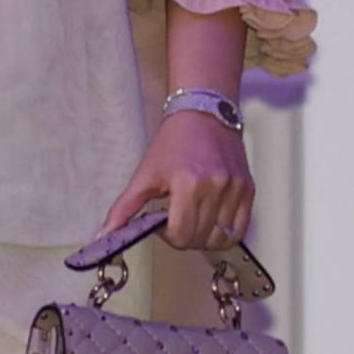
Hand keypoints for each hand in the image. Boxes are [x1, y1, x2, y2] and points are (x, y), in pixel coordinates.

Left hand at [102, 110, 254, 250]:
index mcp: (188, 184)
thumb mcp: (144, 174)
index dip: (168, 237)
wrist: (203, 114)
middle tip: (176, 220)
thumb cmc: (174, 142)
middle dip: (184, 237)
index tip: (163, 223)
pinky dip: (225, 233)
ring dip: (205, 237)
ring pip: (222, 238)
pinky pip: (240, 229)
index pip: (181, 235)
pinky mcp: (248, 189)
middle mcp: (216, 187)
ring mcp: (235, 189)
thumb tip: (104, 235)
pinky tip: (211, 220)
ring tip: (194, 219)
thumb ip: (123, 209)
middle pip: (200, 239)